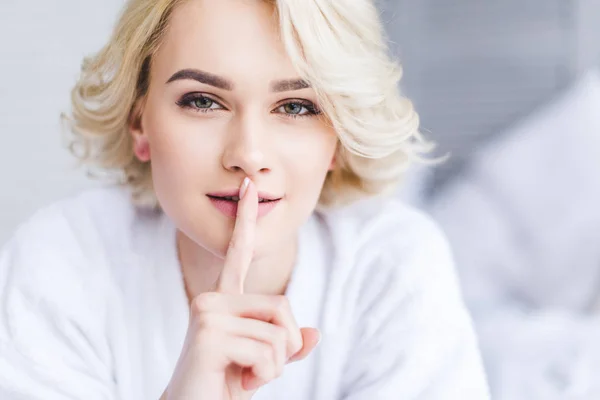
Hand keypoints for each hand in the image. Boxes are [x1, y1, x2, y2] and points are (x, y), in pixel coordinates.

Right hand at [161, 178, 319, 399]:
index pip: (238, 254)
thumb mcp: (262, 363)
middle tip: (258, 368)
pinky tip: (237, 381)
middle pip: (282, 306)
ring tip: (243, 376)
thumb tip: (316, 334)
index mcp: (223, 300)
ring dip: (273, 366)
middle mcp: (212, 299)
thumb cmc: (223, 386)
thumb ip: (287, 346)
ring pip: (278, 333)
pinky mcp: (208, 333)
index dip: (246, 221)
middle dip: (285, 346)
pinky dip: (263, 376)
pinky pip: (267, 353)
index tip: (251, 189)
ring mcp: (207, 313)